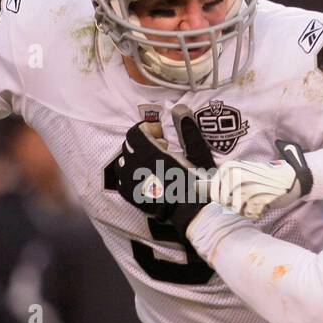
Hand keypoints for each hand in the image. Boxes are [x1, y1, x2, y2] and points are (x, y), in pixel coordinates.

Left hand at [111, 105, 214, 235]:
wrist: (194, 214)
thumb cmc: (200, 184)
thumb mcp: (198, 154)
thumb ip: (186, 130)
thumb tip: (179, 108)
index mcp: (152, 155)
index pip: (135, 132)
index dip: (147, 128)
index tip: (162, 133)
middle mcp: (137, 168)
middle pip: (129, 146)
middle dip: (144, 141)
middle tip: (163, 148)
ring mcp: (132, 184)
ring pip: (123, 162)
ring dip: (135, 157)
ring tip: (153, 163)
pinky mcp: (132, 198)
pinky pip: (122, 181)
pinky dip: (130, 174)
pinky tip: (146, 178)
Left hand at [211, 140, 312, 219]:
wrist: (292, 177)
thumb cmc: (265, 178)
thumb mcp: (243, 173)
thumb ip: (224, 181)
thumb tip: (197, 188)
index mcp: (230, 167)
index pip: (214, 192)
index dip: (221, 199)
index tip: (230, 199)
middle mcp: (236, 175)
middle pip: (225, 203)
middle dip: (234, 206)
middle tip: (247, 200)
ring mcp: (248, 186)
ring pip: (237, 209)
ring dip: (246, 210)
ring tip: (256, 201)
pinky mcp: (259, 197)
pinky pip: (250, 213)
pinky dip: (256, 213)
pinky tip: (263, 204)